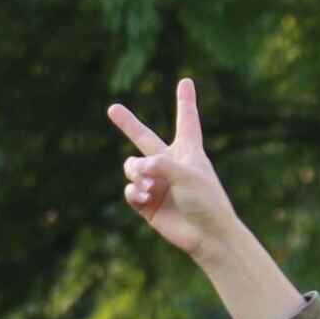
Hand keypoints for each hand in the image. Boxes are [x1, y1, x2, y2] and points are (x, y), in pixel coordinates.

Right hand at [109, 79, 244, 261]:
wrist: (207, 236)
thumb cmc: (206, 201)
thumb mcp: (188, 175)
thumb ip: (161, 164)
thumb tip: (136, 167)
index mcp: (188, 151)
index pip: (186, 120)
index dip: (185, 101)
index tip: (186, 82)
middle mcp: (170, 164)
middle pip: (144, 138)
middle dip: (128, 123)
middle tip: (112, 108)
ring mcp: (157, 183)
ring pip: (132, 167)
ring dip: (136, 173)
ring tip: (148, 185)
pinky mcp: (147, 203)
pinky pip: (130, 190)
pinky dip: (135, 192)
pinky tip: (145, 197)